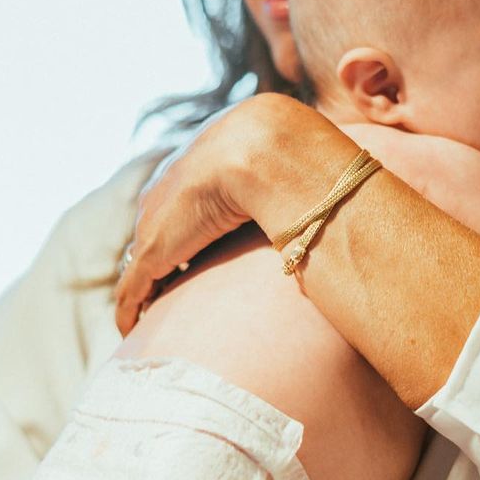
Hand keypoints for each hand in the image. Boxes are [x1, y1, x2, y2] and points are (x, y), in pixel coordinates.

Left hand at [115, 94, 345, 334]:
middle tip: (168, 281)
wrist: (265, 151)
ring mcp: (160, 220)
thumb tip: (350, 179)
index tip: (199, 244)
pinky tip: (130, 329)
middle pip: (158, 226)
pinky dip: (130, 307)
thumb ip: (306, 177)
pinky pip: (133, 287)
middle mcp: (174, 188)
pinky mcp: (152, 251)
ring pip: (142, 258)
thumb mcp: (296, 163)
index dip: (191, 223)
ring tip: (147, 310)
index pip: (188, 197)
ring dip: (144, 284)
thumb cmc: (293, 154)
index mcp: (204, 161)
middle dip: (161, 252)